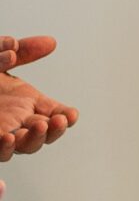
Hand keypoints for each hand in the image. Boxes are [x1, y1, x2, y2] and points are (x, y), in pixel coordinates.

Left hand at [0, 36, 77, 161]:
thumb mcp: (0, 58)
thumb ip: (24, 52)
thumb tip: (51, 42)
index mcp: (26, 104)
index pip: (54, 114)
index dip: (64, 116)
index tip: (70, 114)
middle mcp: (16, 121)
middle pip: (41, 135)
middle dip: (51, 131)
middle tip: (54, 121)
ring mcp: (2, 132)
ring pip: (21, 147)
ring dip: (31, 141)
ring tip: (32, 130)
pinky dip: (3, 158)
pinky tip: (7, 146)